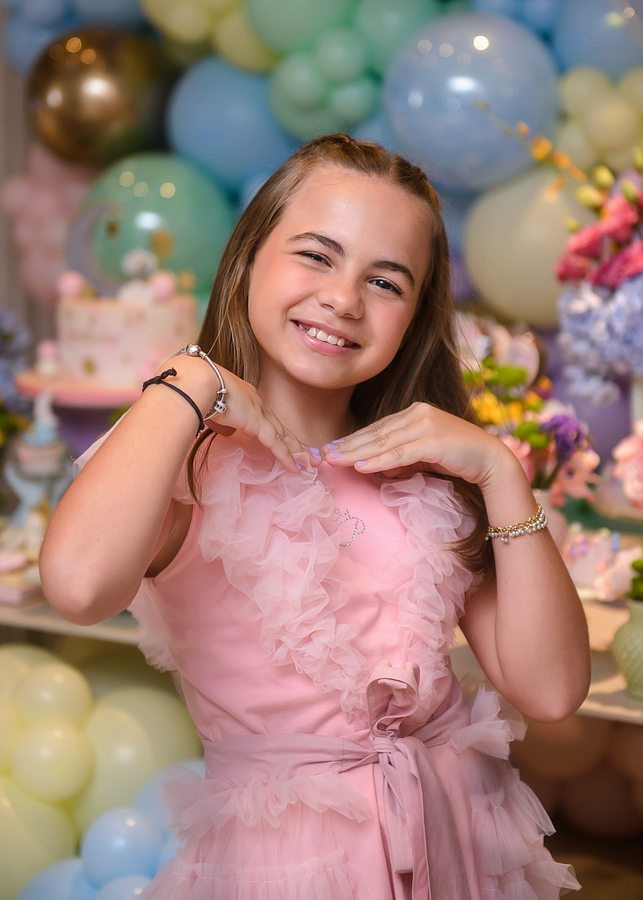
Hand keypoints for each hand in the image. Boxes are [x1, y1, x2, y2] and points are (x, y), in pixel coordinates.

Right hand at [204, 369, 317, 472]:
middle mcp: (256, 402)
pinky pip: (276, 443)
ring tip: (310, 463)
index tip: (287, 441)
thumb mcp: (211, 405)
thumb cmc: (196, 389)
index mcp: (246, 396)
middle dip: (295, 442)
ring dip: (297, 451)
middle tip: (310, 455)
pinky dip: (286, 456)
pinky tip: (296, 467)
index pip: (267, 418)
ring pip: (283, 436)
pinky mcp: (257, 422)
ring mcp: (258, 412)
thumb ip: (221, 417)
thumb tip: (224, 428)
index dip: (278, 431)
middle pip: (280, 427)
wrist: (198, 381)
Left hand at [322, 402, 508, 486]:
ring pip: (383, 443)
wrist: (490, 460)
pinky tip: (360, 467)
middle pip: (376, 433)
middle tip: (322, 455)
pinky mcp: (433, 441)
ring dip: (356, 453)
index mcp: (415, 412)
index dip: (353, 439)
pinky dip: (378, 461)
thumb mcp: (423, 455)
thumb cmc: (457, 458)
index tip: (331, 449)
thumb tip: (375, 467)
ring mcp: (426, 425)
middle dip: (348, 445)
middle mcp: (418, 413)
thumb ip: (400, 457)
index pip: (378, 428)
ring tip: (334, 461)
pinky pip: (399, 454)